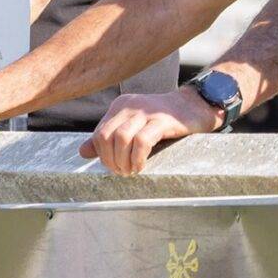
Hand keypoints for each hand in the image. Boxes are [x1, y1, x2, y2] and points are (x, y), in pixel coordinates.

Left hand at [78, 88, 218, 174]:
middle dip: (110, 160)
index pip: (99, 133)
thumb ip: (108, 137)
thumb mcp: (133, 126)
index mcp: (120, 106)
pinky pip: (142, 141)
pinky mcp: (163, 120)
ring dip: (123, 161)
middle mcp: (130, 105)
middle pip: (106, 136)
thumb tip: (82, 152)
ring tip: (131, 171)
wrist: (195, 106)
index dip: (102, 155)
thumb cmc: (164, 121)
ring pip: (121, 138)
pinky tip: (141, 166)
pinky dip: (138, 158)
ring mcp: (147, 111)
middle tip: (121, 172)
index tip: (114, 167)